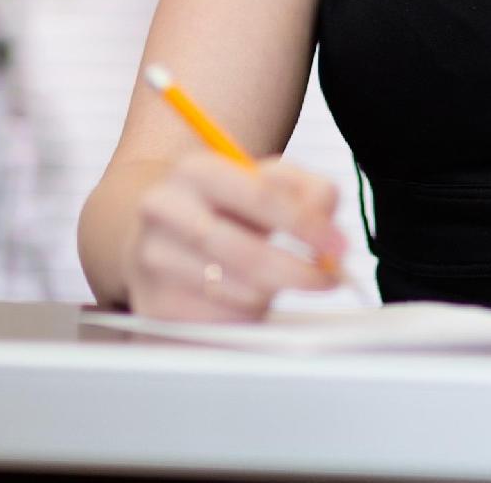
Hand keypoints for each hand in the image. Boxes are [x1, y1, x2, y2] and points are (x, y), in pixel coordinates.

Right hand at [124, 154, 346, 320]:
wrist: (159, 231)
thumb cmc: (223, 206)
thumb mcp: (262, 179)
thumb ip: (306, 190)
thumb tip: (329, 225)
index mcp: (195, 170)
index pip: (259, 196)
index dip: (306, 224)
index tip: (337, 245)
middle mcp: (164, 210)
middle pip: (244, 252)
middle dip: (297, 271)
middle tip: (329, 279)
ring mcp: (153, 259)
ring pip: (234, 291)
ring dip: (270, 293)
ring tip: (276, 280)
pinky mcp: (153, 303)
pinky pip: (219, 320)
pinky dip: (245, 314)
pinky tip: (245, 296)